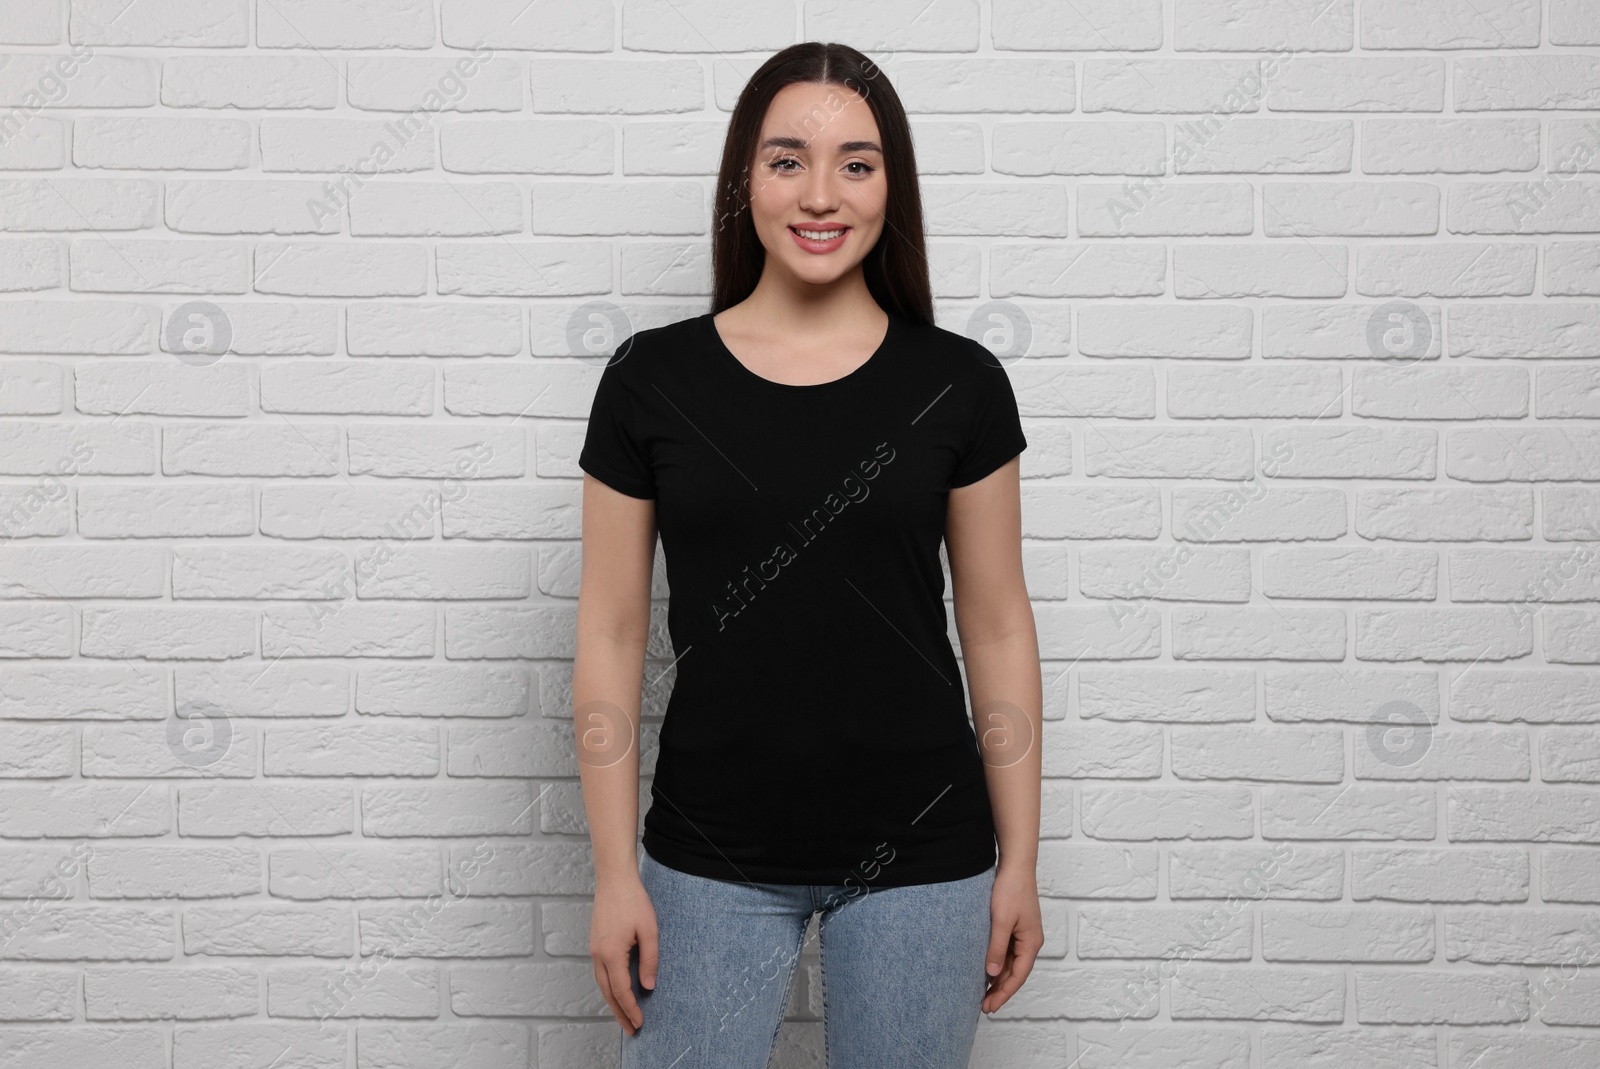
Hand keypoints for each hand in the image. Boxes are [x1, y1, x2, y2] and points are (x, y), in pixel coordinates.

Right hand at [590, 875, 657, 1035]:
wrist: (614, 879)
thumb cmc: (633, 901)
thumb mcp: (649, 930)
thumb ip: (650, 959)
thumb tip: (648, 985)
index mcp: (611, 953)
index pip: (621, 990)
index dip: (631, 1008)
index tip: (639, 1023)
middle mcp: (598, 954)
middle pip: (607, 992)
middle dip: (619, 1013)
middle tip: (631, 1030)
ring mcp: (593, 948)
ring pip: (601, 984)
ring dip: (612, 1002)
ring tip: (624, 1016)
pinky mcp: (594, 943)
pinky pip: (600, 972)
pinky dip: (608, 987)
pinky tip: (617, 991)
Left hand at [981, 863, 1042, 1014]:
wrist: (1015, 865)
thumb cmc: (1011, 889)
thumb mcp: (1001, 921)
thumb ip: (996, 948)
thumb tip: (991, 973)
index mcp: (1031, 943)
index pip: (1018, 976)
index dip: (1004, 994)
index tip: (990, 1007)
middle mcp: (1030, 942)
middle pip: (1015, 973)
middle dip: (999, 990)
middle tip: (983, 1006)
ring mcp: (1023, 935)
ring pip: (1010, 964)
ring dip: (997, 978)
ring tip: (982, 993)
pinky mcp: (1014, 927)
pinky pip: (1006, 952)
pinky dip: (997, 963)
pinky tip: (985, 970)